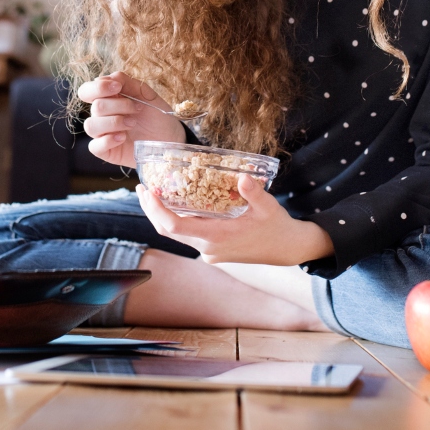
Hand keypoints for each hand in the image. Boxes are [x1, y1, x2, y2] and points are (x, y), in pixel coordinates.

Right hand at [77, 71, 185, 167]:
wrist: (171, 137)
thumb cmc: (157, 115)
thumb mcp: (146, 94)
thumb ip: (127, 83)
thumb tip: (109, 78)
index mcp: (108, 99)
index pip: (87, 91)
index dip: (98, 87)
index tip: (118, 87)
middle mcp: (102, 116)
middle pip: (96, 107)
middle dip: (119, 105)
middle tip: (137, 109)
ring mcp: (103, 134)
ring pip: (91, 126)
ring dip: (114, 122)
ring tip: (132, 124)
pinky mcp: (106, 151)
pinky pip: (94, 146)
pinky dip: (108, 140)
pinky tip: (123, 137)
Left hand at [136, 173, 334, 265]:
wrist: (287, 249)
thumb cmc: (277, 226)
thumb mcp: (268, 207)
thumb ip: (254, 193)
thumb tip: (243, 177)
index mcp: (217, 237)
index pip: (175, 226)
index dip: (156, 210)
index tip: (147, 193)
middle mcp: (208, 248)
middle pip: (168, 231)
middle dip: (151, 211)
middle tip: (142, 189)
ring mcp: (209, 252)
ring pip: (176, 235)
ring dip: (162, 216)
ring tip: (154, 194)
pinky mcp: (212, 251)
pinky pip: (187, 236)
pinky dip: (177, 220)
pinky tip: (176, 204)